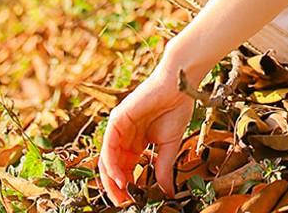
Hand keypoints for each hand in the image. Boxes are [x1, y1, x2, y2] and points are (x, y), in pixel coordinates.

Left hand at [98, 64, 193, 205]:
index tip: (134, 203)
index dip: (128, 187)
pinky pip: (109, 146)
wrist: (179, 87)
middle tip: (124, 204)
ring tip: (121, 195)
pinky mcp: (117, 120)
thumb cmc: (175, 109)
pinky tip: (120, 177)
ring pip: (107, 159)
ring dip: (111, 180)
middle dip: (117, 188)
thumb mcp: (169, 146)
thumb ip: (163, 169)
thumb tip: (168, 194)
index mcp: (135, 142)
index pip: (125, 169)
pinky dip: (112, 164)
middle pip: (113, 167)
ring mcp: (119, 128)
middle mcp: (124, 136)